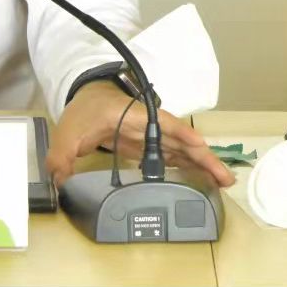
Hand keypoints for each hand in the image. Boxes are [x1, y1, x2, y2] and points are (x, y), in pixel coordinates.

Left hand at [45, 81, 234, 188]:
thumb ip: (61, 159)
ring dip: (201, 166)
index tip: (200, 146)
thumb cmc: (83, 111)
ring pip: (181, 150)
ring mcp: (150, 137)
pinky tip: (200, 182)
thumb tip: (62, 185)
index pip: (161, 124)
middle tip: (225, 179)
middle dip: (203, 158)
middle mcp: (147, 126)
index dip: (181, 134)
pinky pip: (174, 157)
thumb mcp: (66, 133)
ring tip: (222, 184)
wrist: (86, 100)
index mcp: (131, 116)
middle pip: (180, 140)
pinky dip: (188, 168)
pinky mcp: (149, 147)